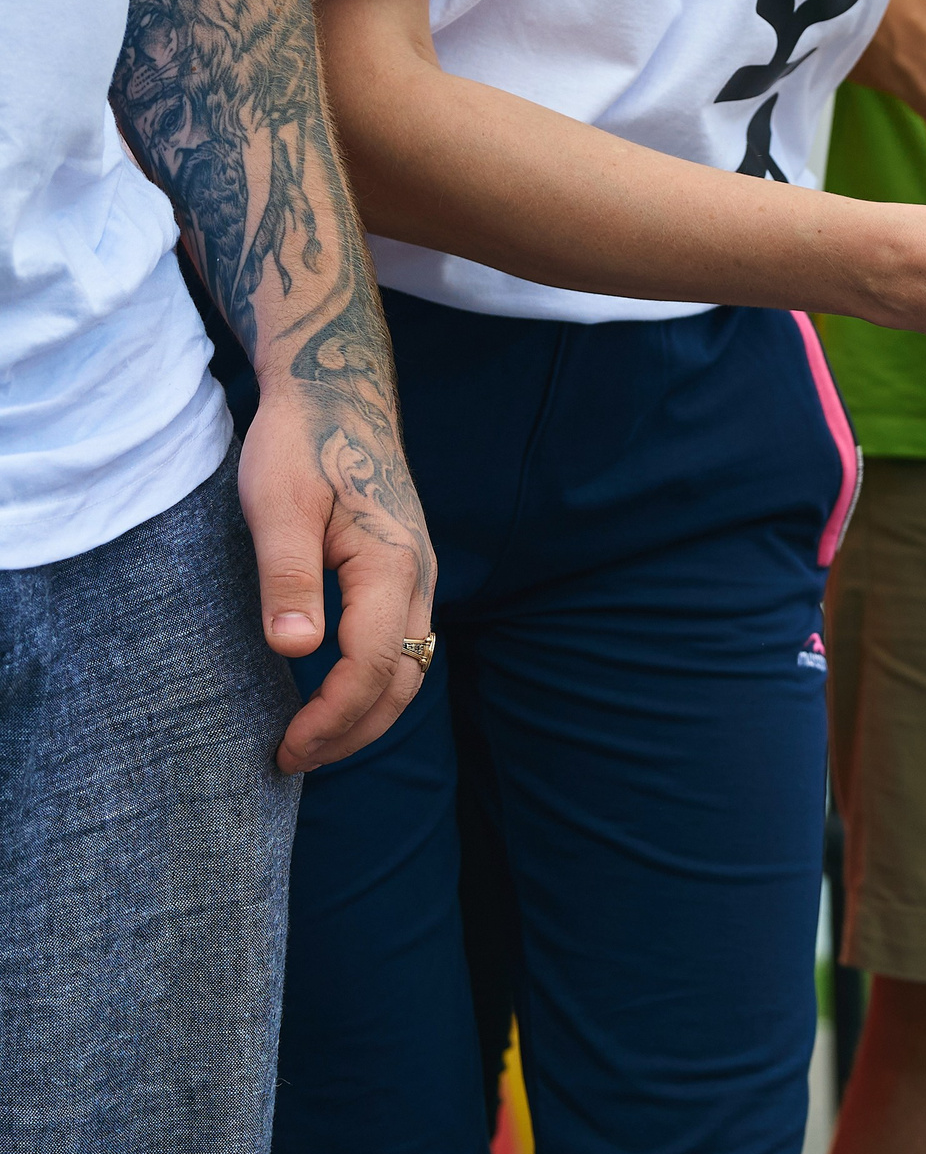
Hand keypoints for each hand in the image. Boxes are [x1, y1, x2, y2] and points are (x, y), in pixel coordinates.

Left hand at [237, 384, 435, 773]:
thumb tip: (295, 652)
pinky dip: (374, 683)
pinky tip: (332, 690)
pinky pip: (403, 643)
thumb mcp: (278, 502)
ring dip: (367, 712)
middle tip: (293, 760)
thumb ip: (288, 577)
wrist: (338, 392)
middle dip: (353, 730)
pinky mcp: (404, 571)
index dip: (331, 717)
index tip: (285, 749)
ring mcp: (418, 574)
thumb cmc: (301, 442)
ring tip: (311, 740)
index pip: (373, 665)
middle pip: (404, 680)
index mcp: (392, 563)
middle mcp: (419, 575)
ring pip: (411, 666)